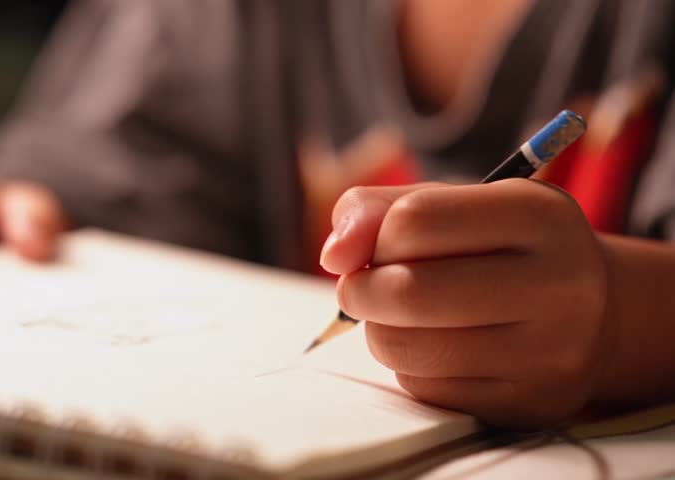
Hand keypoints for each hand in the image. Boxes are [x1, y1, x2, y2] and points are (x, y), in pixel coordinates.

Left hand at [320, 181, 612, 427]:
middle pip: (408, 291)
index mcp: (540, 216)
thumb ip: (379, 209)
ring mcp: (547, 354)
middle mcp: (557, 285)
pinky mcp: (526, 406)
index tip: (378, 245)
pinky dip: (410, 365)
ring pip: (404, 347)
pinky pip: (423, 388)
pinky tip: (440, 348)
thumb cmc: (500, 249)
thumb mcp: (455, 204)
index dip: (375, 235)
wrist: (590, 313)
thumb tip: (333, 255)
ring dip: (381, 329)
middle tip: (364, 286)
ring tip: (405, 315)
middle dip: (362, 289)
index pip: (415, 220)